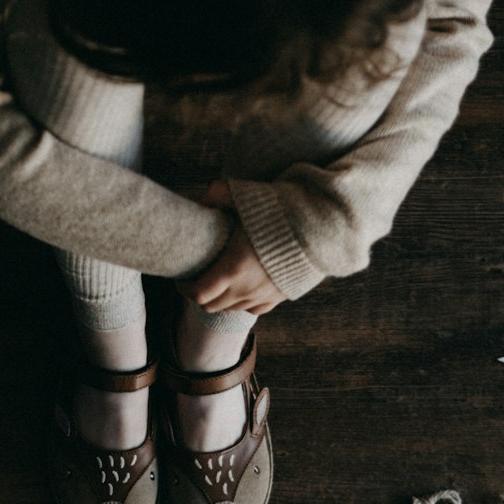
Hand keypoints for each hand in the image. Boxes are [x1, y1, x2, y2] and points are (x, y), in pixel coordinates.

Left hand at [181, 181, 287, 315]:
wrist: (321, 228)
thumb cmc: (282, 209)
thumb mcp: (245, 194)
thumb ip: (217, 194)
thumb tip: (199, 198)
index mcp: (232, 269)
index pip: (198, 293)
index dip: (185, 289)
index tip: (181, 279)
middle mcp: (245, 289)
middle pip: (211, 306)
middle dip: (198, 296)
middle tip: (195, 281)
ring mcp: (261, 297)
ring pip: (230, 309)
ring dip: (219, 300)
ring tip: (216, 284)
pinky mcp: (277, 298)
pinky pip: (252, 310)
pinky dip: (240, 304)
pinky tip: (240, 290)